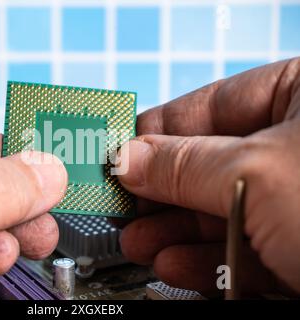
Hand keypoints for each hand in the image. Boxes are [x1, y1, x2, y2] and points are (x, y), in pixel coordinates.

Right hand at [118, 58, 299, 295]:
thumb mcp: (258, 172)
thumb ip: (184, 162)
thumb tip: (127, 157)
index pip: (208, 106)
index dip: (155, 130)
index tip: (114, 152)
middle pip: (208, 163)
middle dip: (160, 189)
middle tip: (118, 206)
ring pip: (223, 210)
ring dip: (175, 231)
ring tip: (138, 241)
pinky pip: (244, 247)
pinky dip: (206, 260)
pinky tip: (174, 264)